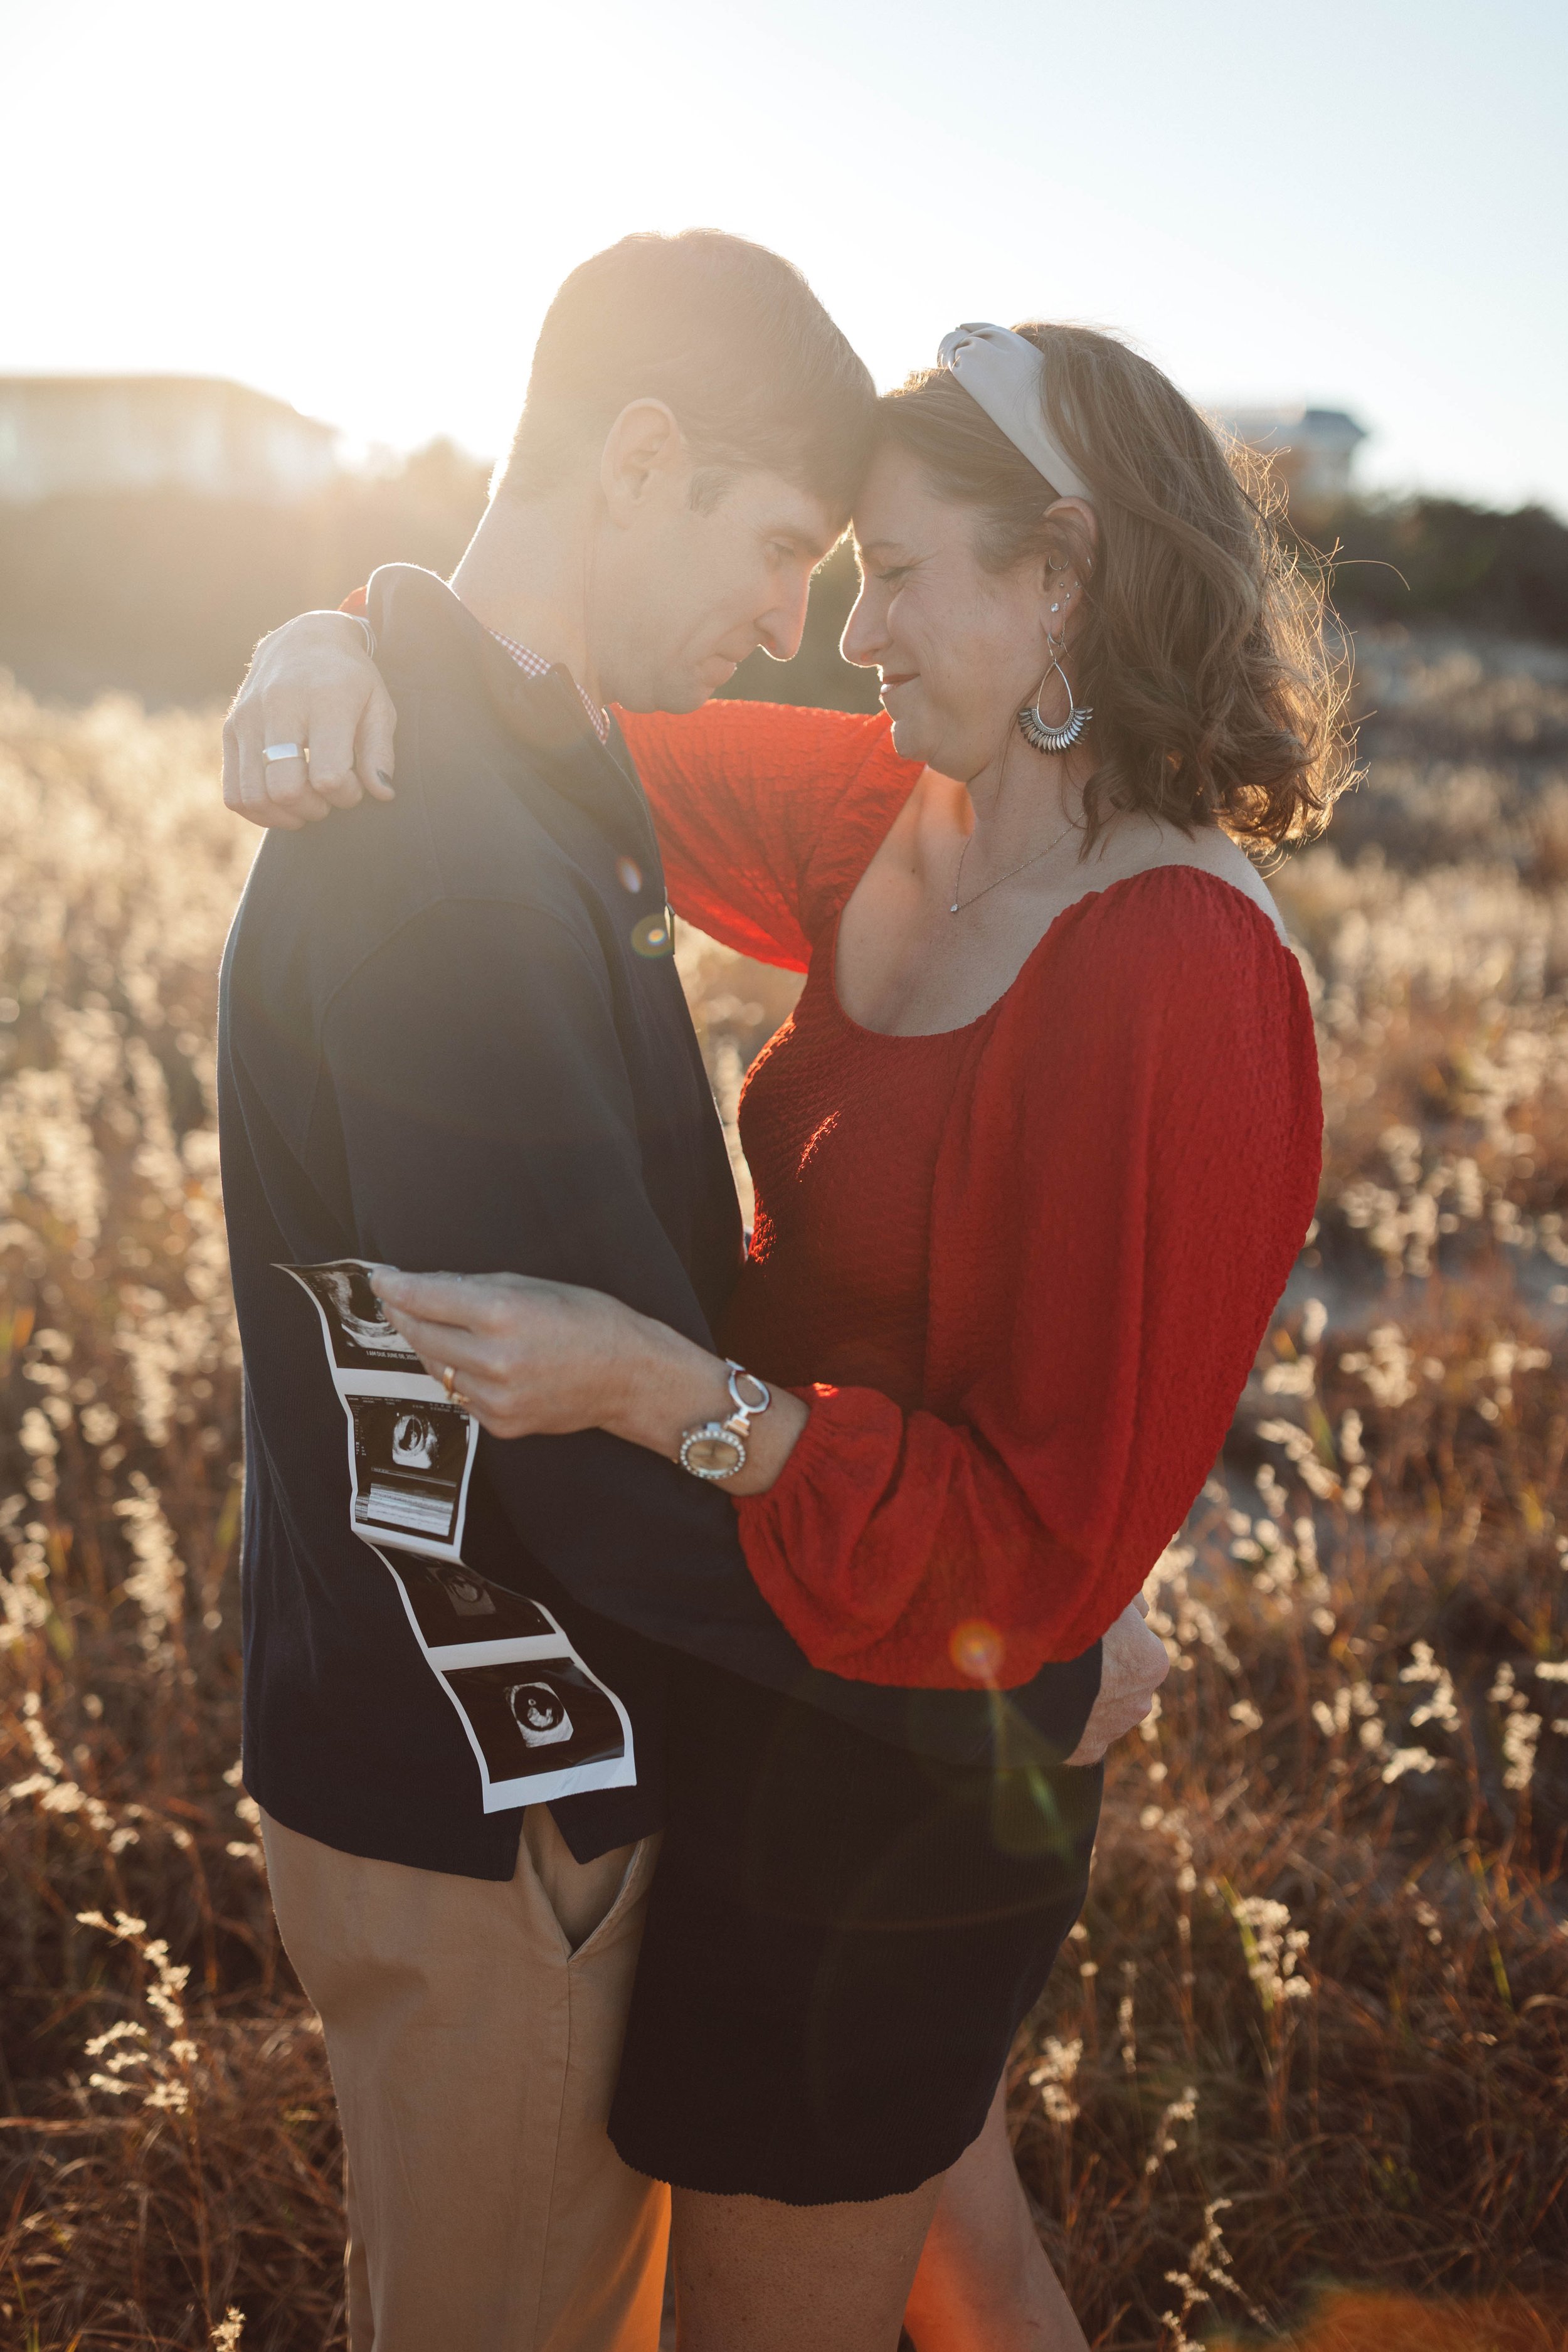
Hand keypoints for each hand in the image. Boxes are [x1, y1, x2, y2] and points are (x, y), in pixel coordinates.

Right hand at [222, 611, 396, 830]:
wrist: (302, 640)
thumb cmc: (349, 680)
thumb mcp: (379, 706)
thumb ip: (381, 752)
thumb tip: (382, 794)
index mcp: (324, 701)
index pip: (328, 776)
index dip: (346, 795)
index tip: (354, 785)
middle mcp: (279, 708)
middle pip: (285, 789)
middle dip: (313, 809)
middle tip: (328, 799)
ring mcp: (248, 719)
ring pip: (254, 796)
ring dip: (284, 815)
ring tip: (305, 803)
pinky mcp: (229, 730)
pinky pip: (234, 792)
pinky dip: (257, 811)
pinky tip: (280, 804)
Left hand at [370, 1267, 642, 1439]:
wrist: (629, 1377)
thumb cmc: (590, 1321)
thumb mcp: (534, 1286)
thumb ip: (477, 1287)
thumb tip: (430, 1286)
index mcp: (502, 1314)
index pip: (426, 1298)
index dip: (396, 1288)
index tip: (381, 1280)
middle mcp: (494, 1359)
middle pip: (421, 1334)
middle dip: (404, 1314)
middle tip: (396, 1301)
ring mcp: (495, 1397)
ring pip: (436, 1367)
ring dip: (430, 1345)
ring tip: (439, 1327)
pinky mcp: (500, 1423)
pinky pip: (460, 1394)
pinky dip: (458, 1375)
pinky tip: (475, 1360)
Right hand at [1063, 1596, 1169, 1765]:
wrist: (1028, 1667)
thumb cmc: (1073, 1622)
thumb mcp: (1109, 1592)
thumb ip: (1131, 1599)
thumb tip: (1142, 1609)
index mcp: (1152, 1662)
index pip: (1139, 1645)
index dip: (1114, 1634)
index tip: (1088, 1629)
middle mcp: (1140, 1702)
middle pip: (1122, 1680)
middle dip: (1103, 1669)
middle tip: (1070, 1652)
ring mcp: (1113, 1730)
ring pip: (1103, 1708)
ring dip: (1086, 1696)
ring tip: (1055, 1677)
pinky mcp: (1086, 1751)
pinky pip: (1079, 1733)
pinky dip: (1067, 1721)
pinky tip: (1048, 1702)